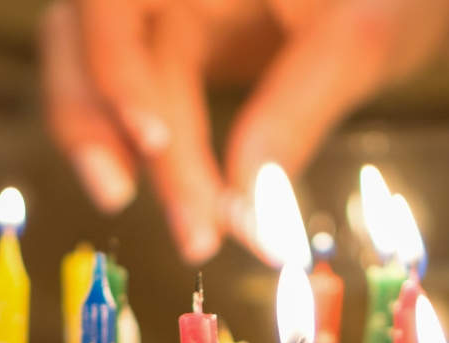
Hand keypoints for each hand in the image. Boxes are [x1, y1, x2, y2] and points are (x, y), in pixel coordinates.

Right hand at [40, 0, 448, 262]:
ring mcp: (163, 9)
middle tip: (148, 209)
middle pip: (85, 40)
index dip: (116, 68)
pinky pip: (128, 98)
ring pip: (89, 72)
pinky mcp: (174, 47)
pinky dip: (140, 151)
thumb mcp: (362, 36)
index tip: (156, 144)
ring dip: (105, 146)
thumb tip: (247, 206)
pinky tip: (179, 200)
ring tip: (157, 216)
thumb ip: (298, 112)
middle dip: (105, 128)